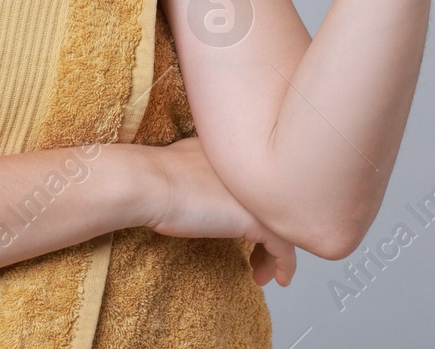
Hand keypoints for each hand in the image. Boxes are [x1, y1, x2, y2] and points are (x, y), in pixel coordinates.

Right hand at [144, 136, 297, 287]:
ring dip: (275, 255)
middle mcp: (255, 173)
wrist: (150, 183)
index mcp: (238, 156)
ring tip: (264, 273)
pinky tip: (278, 279)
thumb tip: (194, 186)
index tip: (249, 231)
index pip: (260, 188)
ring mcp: (258, 195)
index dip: (257, 211)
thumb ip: (200, 172)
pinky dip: (283, 265)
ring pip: (282, 228)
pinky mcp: (257, 220)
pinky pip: (282, 248)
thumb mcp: (184, 164)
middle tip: (262, 256)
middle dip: (270, 235)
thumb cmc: (156, 177)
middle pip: (274, 208)